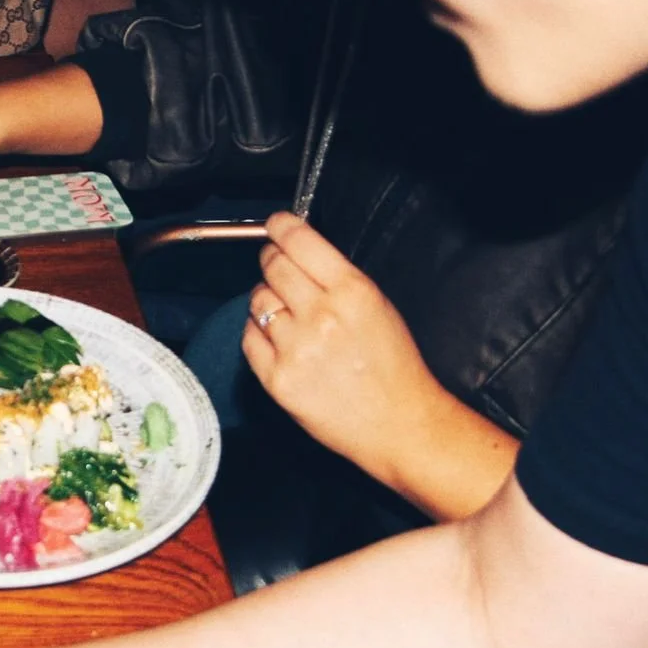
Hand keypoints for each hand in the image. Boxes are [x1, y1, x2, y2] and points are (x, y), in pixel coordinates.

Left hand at [241, 211, 457, 484]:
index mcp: (352, 291)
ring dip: (266, 300)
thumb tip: (297, 253)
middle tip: (275, 266)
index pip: (300, 241)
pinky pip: (249, 338)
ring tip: (285, 313)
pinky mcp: (277, 379)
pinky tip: (277, 339)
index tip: (274, 224)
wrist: (399, 423)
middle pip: (272, 266)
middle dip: (271, 261)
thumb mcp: (378, 306)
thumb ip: (338, 279)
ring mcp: (296, 348)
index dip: (280, 227)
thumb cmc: (393, 366)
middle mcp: (321, 315)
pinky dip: (257, 333)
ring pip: (257, 301)